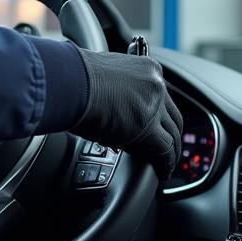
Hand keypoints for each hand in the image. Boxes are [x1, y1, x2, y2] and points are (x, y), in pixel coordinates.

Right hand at [72, 48, 182, 181]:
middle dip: (172, 134)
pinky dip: (165, 163)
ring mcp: (154, 107)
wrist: (68, 84)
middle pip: (173, 116)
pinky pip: (164, 150)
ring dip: (171, 152)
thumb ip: (118, 93)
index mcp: (147, 69)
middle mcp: (155, 86)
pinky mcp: (148, 128)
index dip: (163, 115)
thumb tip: (116, 113)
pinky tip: (162, 170)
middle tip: (169, 148)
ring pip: (171, 134)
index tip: (161, 126)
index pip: (163, 96)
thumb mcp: (105, 80)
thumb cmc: (74, 80)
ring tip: (166, 164)